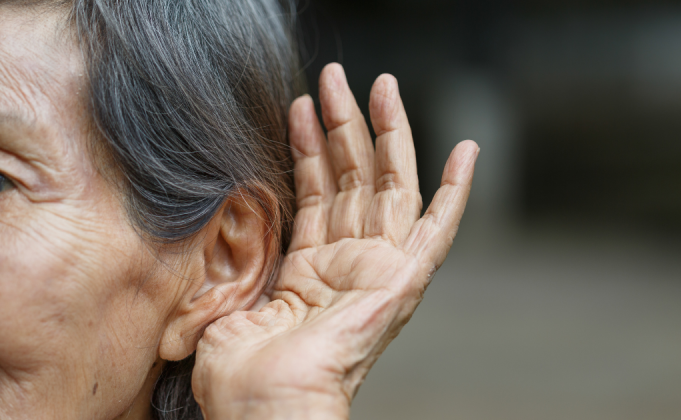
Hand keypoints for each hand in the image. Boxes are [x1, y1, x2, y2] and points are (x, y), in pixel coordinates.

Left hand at [192, 63, 478, 419]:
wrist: (267, 407)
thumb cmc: (241, 375)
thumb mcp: (223, 300)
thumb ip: (231, 258)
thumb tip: (215, 221)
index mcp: (308, 274)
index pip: (316, 195)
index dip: (308, 148)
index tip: (301, 106)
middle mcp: (347, 266)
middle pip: (353, 180)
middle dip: (344, 125)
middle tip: (337, 77)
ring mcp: (378, 271)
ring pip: (387, 188)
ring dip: (385, 135)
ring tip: (378, 85)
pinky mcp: (404, 281)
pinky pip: (438, 230)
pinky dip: (455, 192)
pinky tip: (465, 152)